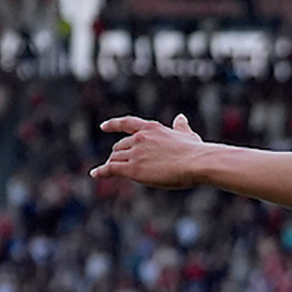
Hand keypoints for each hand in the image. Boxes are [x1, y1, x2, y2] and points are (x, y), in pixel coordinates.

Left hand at [89, 113, 208, 188]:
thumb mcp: (187, 135)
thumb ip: (180, 127)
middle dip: (118, 155)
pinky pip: (111, 169)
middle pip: (119, 146)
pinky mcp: (132, 169)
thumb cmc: (195, 151)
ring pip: (115, 159)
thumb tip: (180, 117)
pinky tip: (95, 174)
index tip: (103, 127)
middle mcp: (139, 138)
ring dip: (113, 165)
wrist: (196, 163)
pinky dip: (101, 172)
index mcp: (151, 128)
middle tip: (118, 164)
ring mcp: (135, 153)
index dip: (113, 125)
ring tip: (112, 173)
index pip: (127, 123)